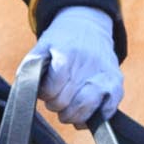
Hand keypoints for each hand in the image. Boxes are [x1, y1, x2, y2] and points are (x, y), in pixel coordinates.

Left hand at [31, 6, 122, 126]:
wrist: (90, 25)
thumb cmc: (61, 41)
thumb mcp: (42, 46)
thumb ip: (30, 68)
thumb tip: (26, 93)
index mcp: (67, 55)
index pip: (50, 91)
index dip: (44, 94)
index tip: (46, 87)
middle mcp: (89, 65)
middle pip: (64, 104)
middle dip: (55, 104)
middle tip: (57, 95)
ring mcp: (105, 76)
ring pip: (84, 112)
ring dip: (71, 114)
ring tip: (68, 105)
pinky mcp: (117, 84)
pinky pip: (105, 113)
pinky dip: (92, 118)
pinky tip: (84, 110)